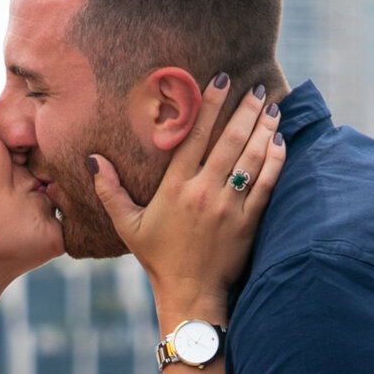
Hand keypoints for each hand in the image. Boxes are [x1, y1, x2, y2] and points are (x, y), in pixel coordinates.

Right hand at [89, 78, 285, 319]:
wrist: (190, 293)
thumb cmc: (158, 258)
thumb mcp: (127, 225)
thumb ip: (109, 191)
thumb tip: (94, 160)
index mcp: (175, 187)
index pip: (194, 136)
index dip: (209, 105)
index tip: (221, 80)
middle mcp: (204, 192)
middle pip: (229, 140)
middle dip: (245, 110)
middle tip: (256, 88)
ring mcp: (229, 207)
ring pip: (251, 158)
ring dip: (263, 129)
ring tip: (271, 107)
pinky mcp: (249, 222)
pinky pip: (266, 184)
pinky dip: (275, 160)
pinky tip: (280, 141)